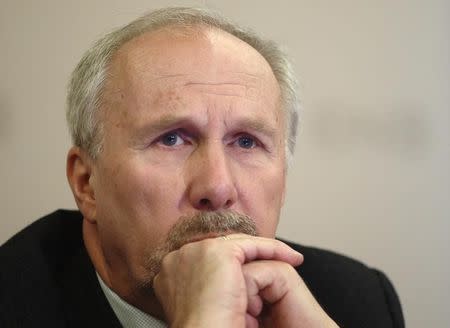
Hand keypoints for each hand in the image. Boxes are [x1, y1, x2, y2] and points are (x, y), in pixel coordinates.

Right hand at [152, 234, 336, 326]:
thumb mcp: (198, 304)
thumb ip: (202, 287)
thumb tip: (219, 286)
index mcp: (171, 268)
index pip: (208, 257)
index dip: (233, 265)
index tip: (254, 273)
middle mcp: (180, 255)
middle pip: (223, 247)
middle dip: (250, 256)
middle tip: (274, 265)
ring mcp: (197, 250)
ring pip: (240, 244)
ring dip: (267, 252)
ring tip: (289, 261)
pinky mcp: (218, 251)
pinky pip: (254, 245)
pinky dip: (275, 250)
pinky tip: (292, 259)